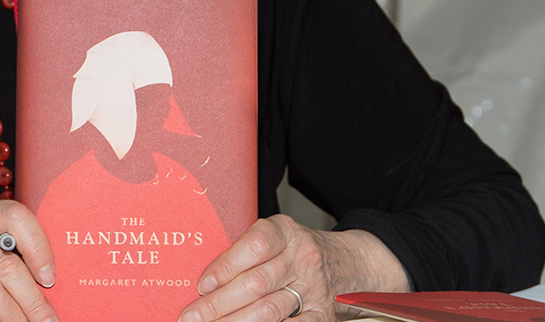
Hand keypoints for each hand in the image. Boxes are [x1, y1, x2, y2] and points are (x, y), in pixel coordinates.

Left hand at [177, 215, 409, 321]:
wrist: (353, 262)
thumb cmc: (300, 249)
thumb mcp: (278, 236)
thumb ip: (247, 250)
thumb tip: (207, 279)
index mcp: (286, 231)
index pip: (255, 246)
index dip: (225, 266)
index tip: (202, 284)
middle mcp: (302, 257)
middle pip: (256, 283)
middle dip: (218, 304)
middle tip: (191, 316)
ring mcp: (315, 288)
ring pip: (269, 309)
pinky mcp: (324, 315)